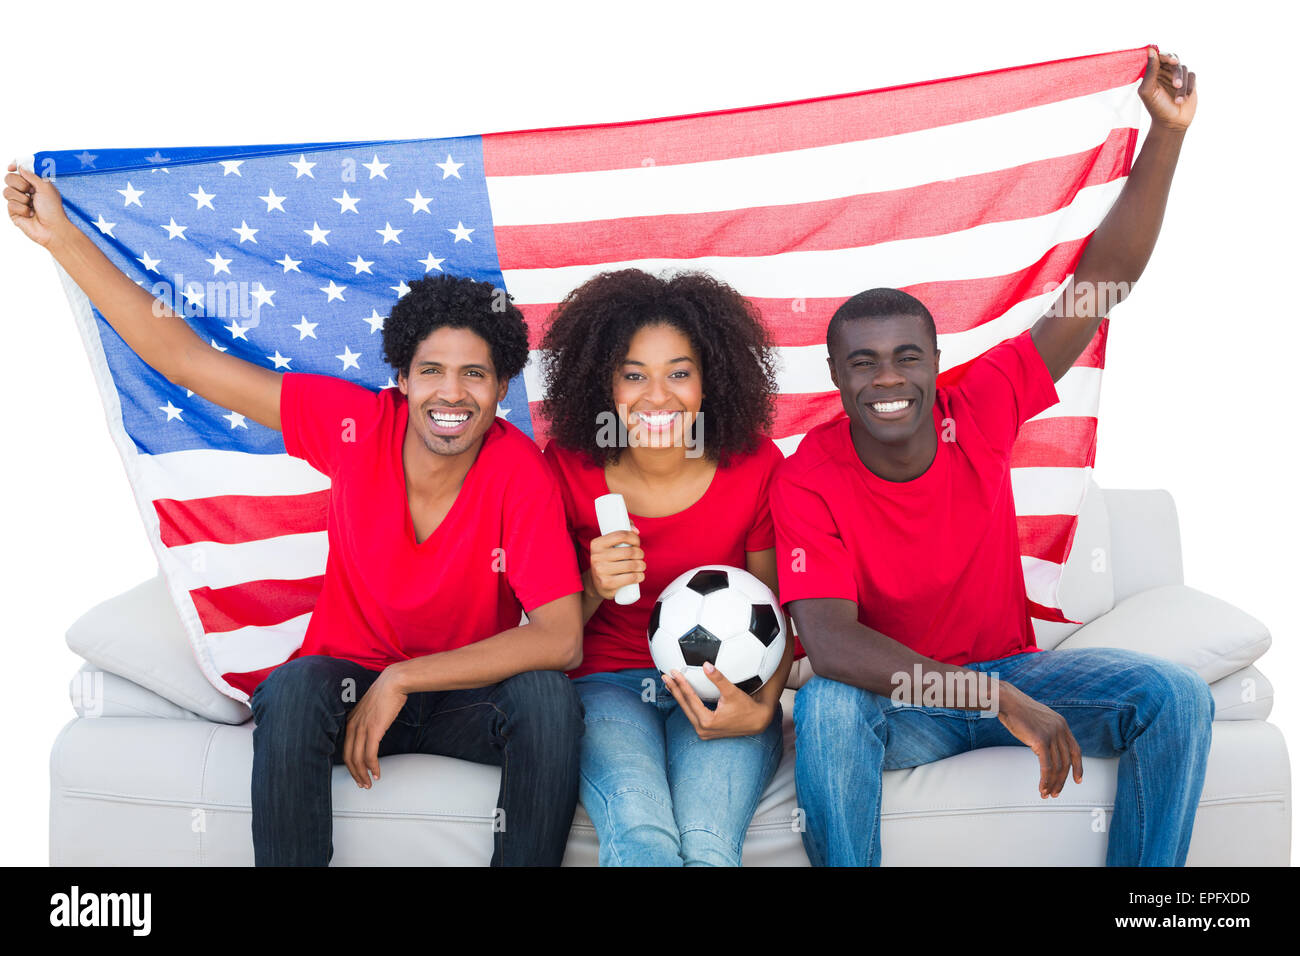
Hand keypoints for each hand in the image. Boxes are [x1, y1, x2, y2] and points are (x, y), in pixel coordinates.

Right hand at [6, 161, 68, 245]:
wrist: (53, 229)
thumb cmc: (53, 209)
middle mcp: (25, 192)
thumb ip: (32, 175)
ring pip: (7, 191)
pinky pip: (10, 204)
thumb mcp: (45, 187)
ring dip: (22, 198)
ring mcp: (18, 202)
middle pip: (9, 178)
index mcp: (34, 184)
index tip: (11, 167)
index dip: (14, 167)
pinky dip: (22, 209)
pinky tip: (30, 214)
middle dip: (19, 184)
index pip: (19, 171)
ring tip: (32, 205)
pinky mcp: (14, 212)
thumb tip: (20, 167)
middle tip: (30, 191)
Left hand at [342, 667, 407, 788]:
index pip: (345, 750)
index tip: (358, 774)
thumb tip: (374, 732)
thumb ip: (368, 721)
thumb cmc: (386, 693)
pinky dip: (373, 767)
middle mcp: (353, 726)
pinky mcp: (374, 730)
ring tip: (369, 784)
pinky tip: (377, 774)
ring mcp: (362, 728)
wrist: (393, 682)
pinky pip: (370, 754)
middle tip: (362, 785)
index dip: (350, 765)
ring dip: (363, 774)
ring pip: (358, 759)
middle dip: (355, 774)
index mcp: (351, 722)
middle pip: (348, 757)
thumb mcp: (371, 709)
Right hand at [587, 523, 643, 600]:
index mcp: (597, 544)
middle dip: (640, 553)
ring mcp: (601, 571)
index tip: (637, 543)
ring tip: (641, 566)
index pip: (621, 535)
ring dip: (642, 565)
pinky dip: (640, 576)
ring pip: (632, 565)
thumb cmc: (607, 561)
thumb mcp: (609, 546)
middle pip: (629, 551)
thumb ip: (622, 533)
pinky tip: (639, 575)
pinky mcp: (607, 584)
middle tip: (640, 556)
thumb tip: (635, 530)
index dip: (634, 538)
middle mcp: (596, 557)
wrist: (596, 584)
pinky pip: (631, 578)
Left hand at [663, 662, 774, 739]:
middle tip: (665, 676)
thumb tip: (706, 665)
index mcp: (707, 721)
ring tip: (670, 683)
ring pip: (687, 711)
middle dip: (674, 690)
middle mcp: (702, 729)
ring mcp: (703, 732)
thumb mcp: (732, 692)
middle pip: (685, 705)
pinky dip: (687, 703)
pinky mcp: (706, 731)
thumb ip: (718, 678)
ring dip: (679, 696)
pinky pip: (693, 714)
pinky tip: (682, 693)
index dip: (681, 684)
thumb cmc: (746, 707)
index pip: (690, 698)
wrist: (756, 722)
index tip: (674, 672)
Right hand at [996, 684, 1082, 798]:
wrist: (1006, 700)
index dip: (1078, 766)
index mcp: (1062, 724)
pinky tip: (1041, 787)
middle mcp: (1060, 729)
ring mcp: (1052, 735)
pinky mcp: (1041, 741)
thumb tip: (1043, 746)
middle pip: (1067, 762)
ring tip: (1047, 793)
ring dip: (1053, 783)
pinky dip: (1045, 780)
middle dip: (1062, 780)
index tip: (1078, 780)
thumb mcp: (1036, 719)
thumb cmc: (1015, 708)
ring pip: (1058, 767)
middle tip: (1056, 792)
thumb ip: (1044, 731)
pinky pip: (1047, 767)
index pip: (1075, 749)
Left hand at [1139, 47, 1195, 131]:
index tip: (1170, 60)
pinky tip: (1182, 99)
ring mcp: (1178, 76)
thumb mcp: (1148, 90)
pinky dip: (1188, 87)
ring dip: (1181, 83)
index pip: (1157, 57)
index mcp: (1152, 73)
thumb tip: (1151, 51)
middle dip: (1174, 67)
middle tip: (1176, 70)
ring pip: (1183, 68)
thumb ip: (1150, 71)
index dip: (1163, 55)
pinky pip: (1192, 75)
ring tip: (1178, 99)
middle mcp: (1165, 72)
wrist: (1172, 123)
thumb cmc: (1156, 108)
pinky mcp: (1189, 81)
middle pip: (1172, 59)